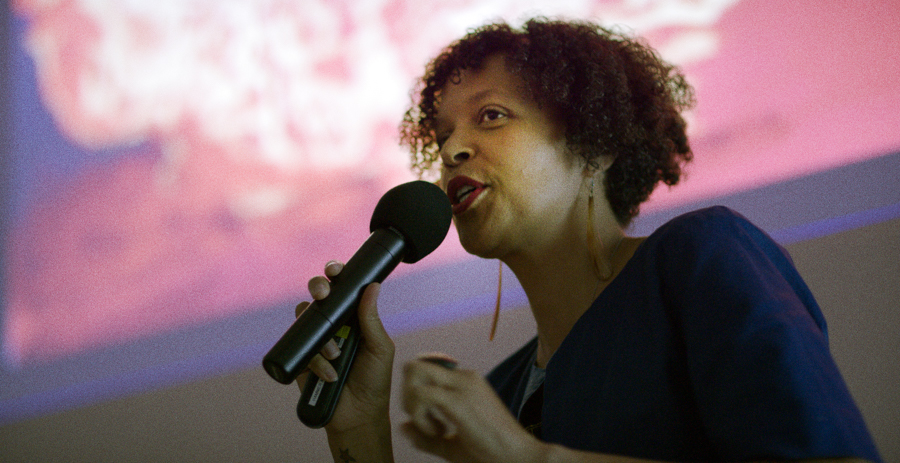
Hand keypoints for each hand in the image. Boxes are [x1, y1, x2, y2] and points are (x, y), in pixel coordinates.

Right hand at [294, 261, 395, 435]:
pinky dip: (316, 361)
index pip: (342, 290)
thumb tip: (372, 286)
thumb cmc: (374, 381)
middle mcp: (333, 326)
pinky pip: (300, 349)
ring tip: (337, 355)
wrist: (358, 416)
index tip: (334, 271)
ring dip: (322, 337)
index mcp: (354, 318)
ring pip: (306, 320)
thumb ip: (372, 320)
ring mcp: (316, 341)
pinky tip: (330, 374)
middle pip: (317, 297)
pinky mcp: (302, 360)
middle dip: (317, 289)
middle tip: (322, 295)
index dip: (335, 275)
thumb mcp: (379, 348)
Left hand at [401, 355, 547, 462]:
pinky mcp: (459, 401)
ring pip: (413, 373)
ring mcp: (462, 385)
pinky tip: (438, 432)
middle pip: (414, 366)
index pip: (425, 370)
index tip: (427, 421)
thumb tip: (402, 427)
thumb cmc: (490, 454)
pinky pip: (421, 395)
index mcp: (465, 383)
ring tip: (433, 429)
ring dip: (412, 403)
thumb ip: (426, 436)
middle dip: (406, 394)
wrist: (520, 458)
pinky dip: (420, 416)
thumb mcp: (452, 445)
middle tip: (422, 422)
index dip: (414, 394)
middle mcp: (464, 377)